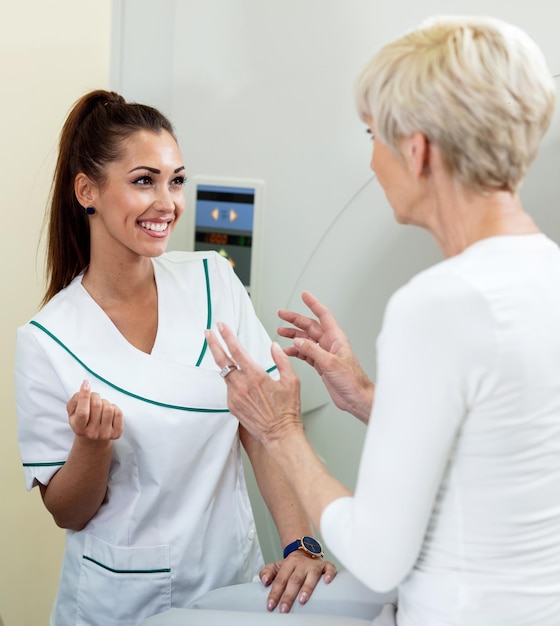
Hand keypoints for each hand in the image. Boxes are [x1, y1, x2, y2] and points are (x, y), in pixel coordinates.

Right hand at [67, 380, 122, 440]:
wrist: (93, 437)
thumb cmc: (83, 420)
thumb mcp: (73, 411)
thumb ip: (75, 399)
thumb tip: (85, 386)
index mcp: (78, 427)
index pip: (82, 412)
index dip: (84, 397)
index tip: (86, 384)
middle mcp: (91, 433)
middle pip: (97, 405)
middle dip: (95, 396)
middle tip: (94, 397)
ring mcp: (105, 434)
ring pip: (109, 408)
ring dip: (105, 402)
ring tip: (101, 406)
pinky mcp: (116, 433)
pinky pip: (118, 413)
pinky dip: (114, 408)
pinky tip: (108, 412)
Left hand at [205, 323, 301, 446]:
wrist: (280, 434)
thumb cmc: (287, 410)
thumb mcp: (292, 381)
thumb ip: (282, 360)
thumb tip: (273, 346)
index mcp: (255, 376)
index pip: (237, 350)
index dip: (227, 336)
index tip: (221, 326)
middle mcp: (242, 386)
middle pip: (221, 360)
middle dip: (213, 344)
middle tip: (208, 333)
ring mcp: (235, 397)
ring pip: (225, 374)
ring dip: (223, 362)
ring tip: (222, 353)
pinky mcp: (232, 406)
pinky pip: (229, 389)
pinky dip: (232, 381)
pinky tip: (239, 381)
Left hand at [260, 552, 336, 612]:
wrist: (305, 551)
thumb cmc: (291, 565)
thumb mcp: (277, 566)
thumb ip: (267, 572)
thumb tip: (264, 580)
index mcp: (289, 564)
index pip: (280, 579)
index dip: (275, 593)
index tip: (271, 605)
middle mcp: (301, 564)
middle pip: (295, 580)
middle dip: (289, 595)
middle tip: (284, 609)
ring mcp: (314, 565)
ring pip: (311, 575)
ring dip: (307, 587)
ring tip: (302, 599)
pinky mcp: (325, 565)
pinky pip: (329, 568)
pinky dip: (329, 574)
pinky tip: (327, 581)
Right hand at [278, 291, 373, 423]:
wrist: (356, 398)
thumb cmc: (352, 380)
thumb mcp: (330, 363)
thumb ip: (312, 350)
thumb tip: (298, 340)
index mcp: (336, 338)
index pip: (323, 315)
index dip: (313, 304)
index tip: (305, 295)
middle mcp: (330, 344)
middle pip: (310, 326)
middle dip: (295, 320)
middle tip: (282, 314)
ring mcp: (325, 354)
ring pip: (306, 340)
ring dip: (293, 335)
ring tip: (280, 331)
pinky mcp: (321, 364)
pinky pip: (305, 353)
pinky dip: (295, 351)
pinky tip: (288, 351)